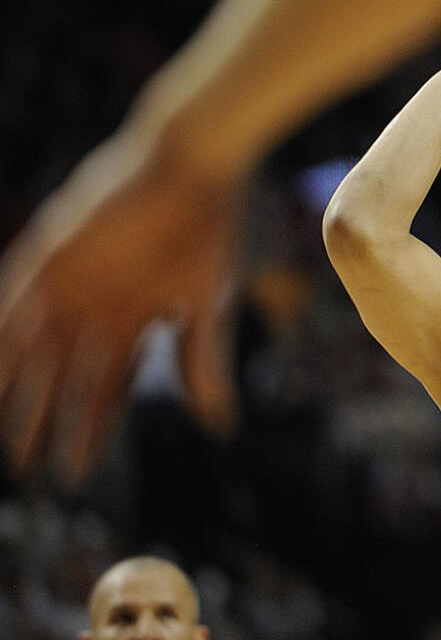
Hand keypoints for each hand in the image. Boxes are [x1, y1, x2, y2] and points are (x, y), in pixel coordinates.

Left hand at [0, 133, 242, 484]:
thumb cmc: (212, 231)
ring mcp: (70, 282)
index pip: (106, 388)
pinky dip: (0, 343)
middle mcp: (97, 307)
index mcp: (135, 321)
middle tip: (27, 469)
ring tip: (4, 439)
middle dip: (43, 423)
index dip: (92, 431)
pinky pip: (11, 304)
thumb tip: (219, 428)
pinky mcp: (50, 253)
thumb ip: (203, 364)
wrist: (192, 164)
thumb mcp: (208, 306)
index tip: (77, 475)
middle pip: (61, 377)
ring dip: (13, 392)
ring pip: (28, 349)